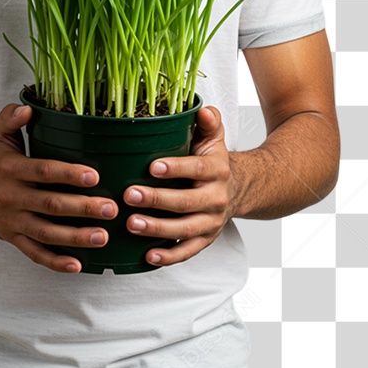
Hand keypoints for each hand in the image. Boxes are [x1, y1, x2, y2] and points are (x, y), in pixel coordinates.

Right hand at [0, 102, 117, 274]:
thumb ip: (10, 117)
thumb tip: (26, 108)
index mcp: (10, 168)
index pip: (43, 171)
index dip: (68, 174)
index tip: (94, 177)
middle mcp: (10, 196)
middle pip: (50, 205)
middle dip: (82, 208)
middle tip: (110, 209)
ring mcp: (11, 221)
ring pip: (46, 233)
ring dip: (76, 237)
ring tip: (102, 236)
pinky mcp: (12, 238)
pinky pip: (35, 254)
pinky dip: (55, 262)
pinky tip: (77, 264)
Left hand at [121, 105, 239, 266]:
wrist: (237, 190)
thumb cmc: (213, 161)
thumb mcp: (213, 138)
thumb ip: (209, 122)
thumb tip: (204, 110)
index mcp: (217, 171)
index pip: (196, 169)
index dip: (175, 169)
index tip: (152, 167)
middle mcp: (216, 198)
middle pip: (186, 202)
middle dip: (157, 200)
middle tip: (129, 195)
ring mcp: (211, 222)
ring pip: (184, 229)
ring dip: (157, 228)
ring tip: (131, 224)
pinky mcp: (205, 240)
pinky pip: (187, 251)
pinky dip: (169, 256)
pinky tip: (148, 255)